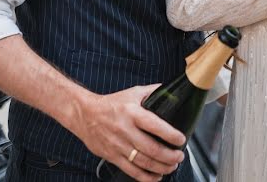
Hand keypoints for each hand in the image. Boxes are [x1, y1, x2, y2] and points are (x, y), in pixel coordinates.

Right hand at [69, 85, 184, 181]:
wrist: (85, 115)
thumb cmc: (111, 104)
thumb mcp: (133, 92)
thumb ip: (152, 92)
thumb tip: (171, 92)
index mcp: (133, 113)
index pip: (156, 125)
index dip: (171, 135)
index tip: (181, 139)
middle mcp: (126, 130)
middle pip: (151, 148)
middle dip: (170, 155)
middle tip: (179, 156)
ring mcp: (119, 145)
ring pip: (143, 162)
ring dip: (161, 167)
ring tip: (172, 166)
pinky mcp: (113, 156)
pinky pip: (131, 171)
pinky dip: (146, 177)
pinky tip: (156, 176)